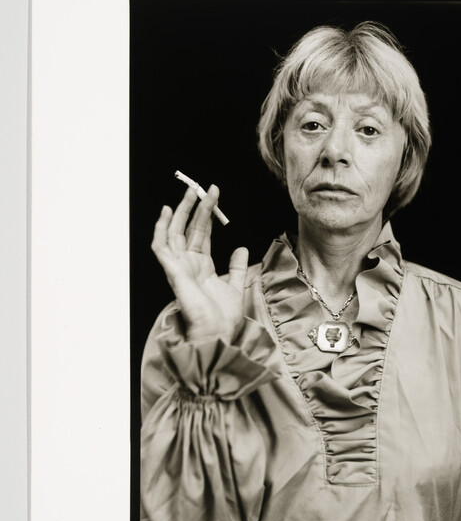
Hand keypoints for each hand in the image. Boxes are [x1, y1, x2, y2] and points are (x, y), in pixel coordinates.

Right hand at [151, 185, 247, 342]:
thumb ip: (236, 267)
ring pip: (173, 233)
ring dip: (180, 212)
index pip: (201, 233)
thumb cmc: (223, 317)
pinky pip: (161, 248)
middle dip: (193, 207)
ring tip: (189, 192)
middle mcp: (187, 265)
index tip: (214, 195)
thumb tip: (240, 248)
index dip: (206, 213)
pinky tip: (166, 214)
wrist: (219, 334)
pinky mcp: (173, 273)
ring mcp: (179, 268)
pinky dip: (161, 230)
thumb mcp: (235, 285)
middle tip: (201, 187)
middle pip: (187, 229)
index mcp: (200, 267)